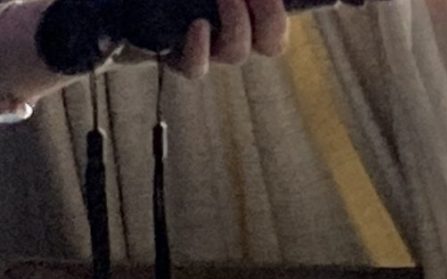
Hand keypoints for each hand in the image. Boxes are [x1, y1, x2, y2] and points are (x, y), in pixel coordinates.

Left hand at [170, 0, 288, 77]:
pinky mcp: (177, 58)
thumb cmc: (179, 0)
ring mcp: (207, 49)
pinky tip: (199, 27)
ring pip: (237, 53)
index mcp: (248, 18)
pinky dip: (201, 50)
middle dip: (270, 17)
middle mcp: (233, 36)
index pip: (278, 28)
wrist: (131, 8)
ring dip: (238, 22)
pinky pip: (196, 68)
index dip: (278, 13)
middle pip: (271, 44)